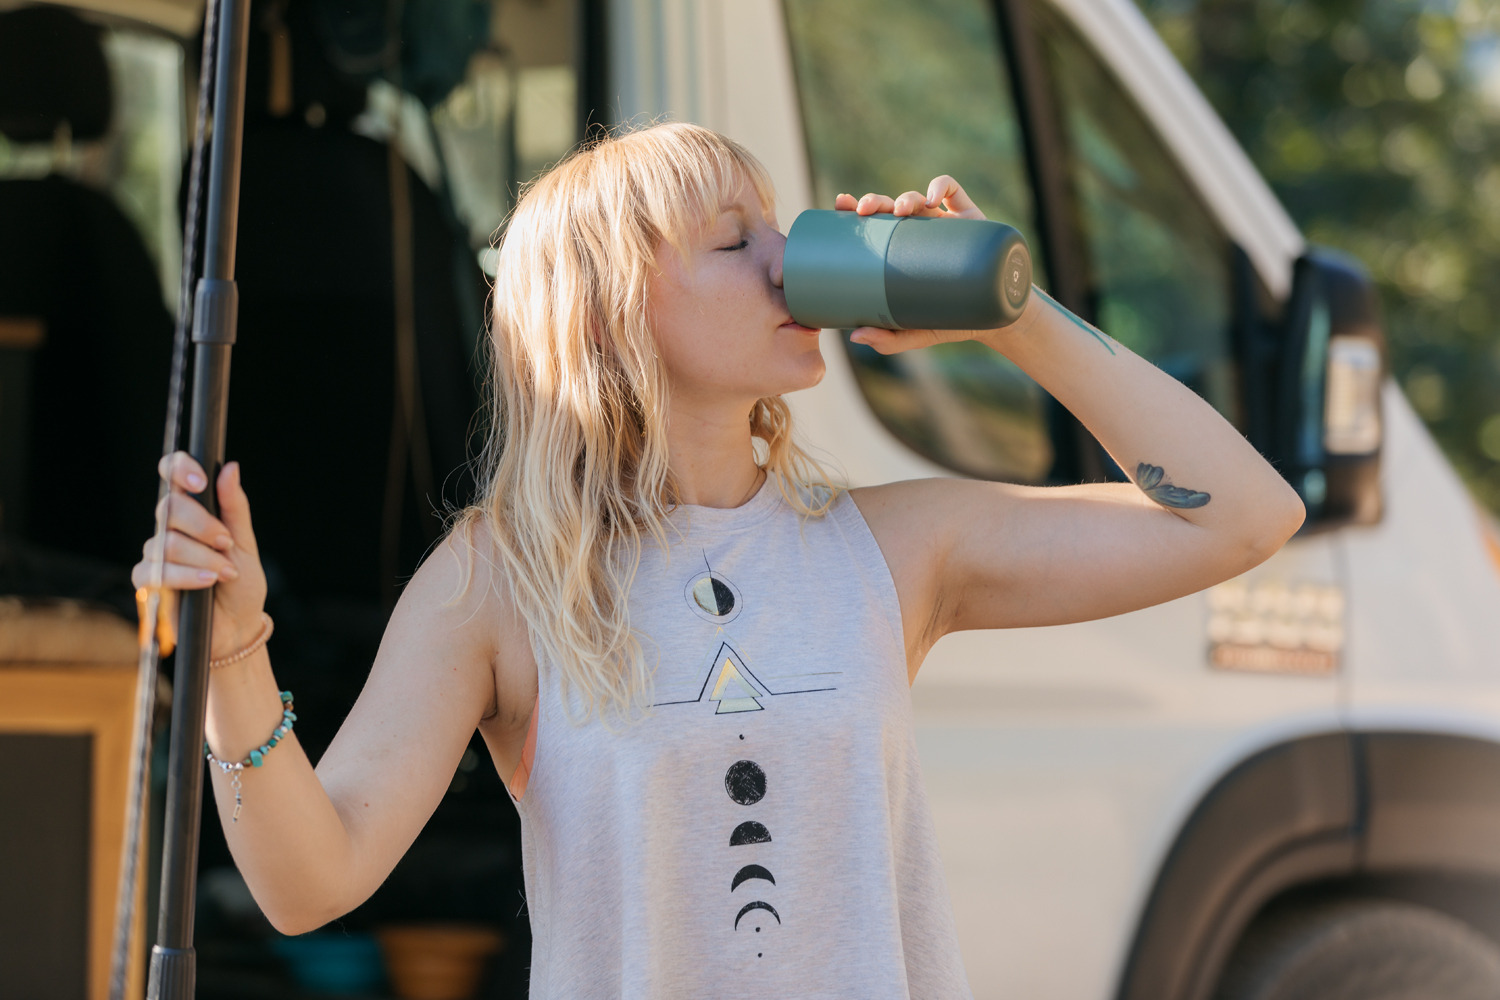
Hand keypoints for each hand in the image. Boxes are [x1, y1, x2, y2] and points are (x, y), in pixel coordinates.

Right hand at [132, 453, 268, 660]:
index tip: (201, 482)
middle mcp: (170, 529)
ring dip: (203, 558)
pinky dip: (188, 576)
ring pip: (167, 542)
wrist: (238, 626)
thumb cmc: (241, 584)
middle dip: (203, 525)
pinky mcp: (149, 582)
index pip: (173, 476)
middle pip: (169, 508)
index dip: (180, 469)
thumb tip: (231, 468)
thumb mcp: (245, 544)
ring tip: (225, 573)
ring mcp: (156, 555)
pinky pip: (158, 571)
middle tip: (226, 544)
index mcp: (193, 513)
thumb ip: (234, 508)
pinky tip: (207, 583)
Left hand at [833, 175, 999, 353]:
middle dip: (874, 200)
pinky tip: (933, 199)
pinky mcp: (970, 218)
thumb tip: (854, 336)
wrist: (995, 318)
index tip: (841, 204)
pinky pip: (953, 190)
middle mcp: (918, 234)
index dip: (854, 208)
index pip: (872, 224)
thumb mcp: (915, 333)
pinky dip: (941, 186)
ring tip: (900, 210)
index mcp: (899, 252)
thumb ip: (888, 338)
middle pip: (890, 206)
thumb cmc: (948, 321)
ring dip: (905, 197)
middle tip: (864, 211)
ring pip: (918, 198)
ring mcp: (943, 224)